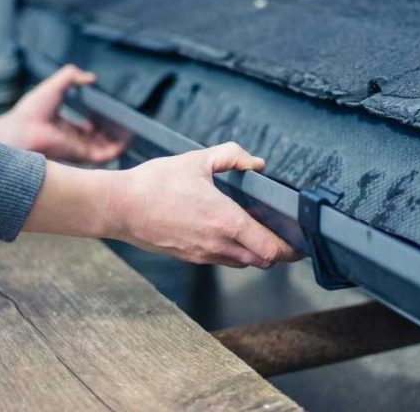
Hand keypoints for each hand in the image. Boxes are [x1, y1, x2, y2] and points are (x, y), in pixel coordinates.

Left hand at [0, 65, 125, 162]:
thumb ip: (72, 76)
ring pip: (103, 149)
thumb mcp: (55, 85)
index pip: (86, 128)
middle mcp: (72, 139)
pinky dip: (117, 149)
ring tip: (131, 131)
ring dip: (118, 142)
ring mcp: (77, 148)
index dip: (99, 122)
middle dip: (111, 133)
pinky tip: (126, 140)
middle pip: (97, 139)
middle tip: (125, 124)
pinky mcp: (81, 155)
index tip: (110, 114)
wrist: (23, 128)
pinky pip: (104, 156)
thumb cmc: (33, 109)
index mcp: (64, 126)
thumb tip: (90, 77)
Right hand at [110, 142, 301, 267]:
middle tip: (284, 235)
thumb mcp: (196, 160)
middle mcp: (217, 243)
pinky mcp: (189, 258)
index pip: (270, 248)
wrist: (119, 207)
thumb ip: (232, 156)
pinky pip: (222, 260)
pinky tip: (227, 232)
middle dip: (277, 251)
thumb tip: (256, 163)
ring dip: (255, 252)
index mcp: (225, 220)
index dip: (290, 248)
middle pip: (262, 260)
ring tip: (257, 232)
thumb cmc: (154, 184)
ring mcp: (202, 254)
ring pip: (243, 263)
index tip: (300, 241)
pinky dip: (234, 252)